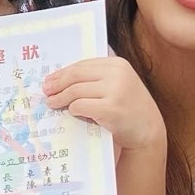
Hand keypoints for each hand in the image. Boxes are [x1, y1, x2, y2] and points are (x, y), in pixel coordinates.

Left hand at [43, 54, 164, 154]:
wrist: (148, 130)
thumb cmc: (128, 108)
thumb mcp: (117, 84)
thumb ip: (96, 78)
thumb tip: (60, 78)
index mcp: (117, 64)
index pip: (82, 65)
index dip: (63, 72)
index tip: (50, 79)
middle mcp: (117, 74)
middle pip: (76, 76)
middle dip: (57, 84)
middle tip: (46, 91)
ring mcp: (115, 91)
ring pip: (75, 91)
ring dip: (60, 98)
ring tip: (52, 103)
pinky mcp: (110, 109)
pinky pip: (80, 106)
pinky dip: (72, 110)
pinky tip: (71, 112)